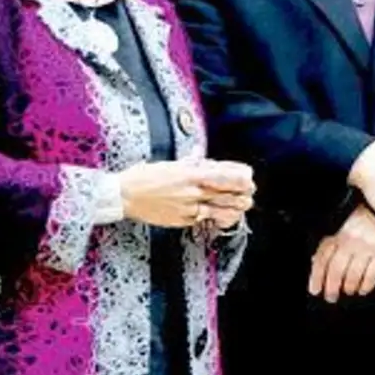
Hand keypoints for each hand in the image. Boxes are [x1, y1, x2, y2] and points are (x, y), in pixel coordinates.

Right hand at [117, 159, 254, 228]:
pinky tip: (224, 217)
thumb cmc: (144, 177)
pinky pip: (205, 219)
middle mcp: (193, 189)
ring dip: (235, 207)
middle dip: (243, 193)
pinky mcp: (183, 219)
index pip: (225, 174)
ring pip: (221, 209)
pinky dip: (216, 217)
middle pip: (228, 192)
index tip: (249, 176)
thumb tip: (199, 155)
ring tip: (243, 205)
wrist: (124, 195)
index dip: (240, 176)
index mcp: (191, 172)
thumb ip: (189, 162)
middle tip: (250, 192)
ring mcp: (189, 206)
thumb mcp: (169, 164)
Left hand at [307, 205, 374, 302]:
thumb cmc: (371, 208)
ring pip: (353, 274)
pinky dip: (366, 285)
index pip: (322, 257)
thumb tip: (316, 258)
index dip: (316, 276)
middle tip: (330, 296)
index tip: (315, 288)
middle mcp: (352, 239)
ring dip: (348, 287)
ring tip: (347, 291)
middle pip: (336, 269)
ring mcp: (369, 247)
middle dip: (331, 287)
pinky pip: (372, 274)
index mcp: (340, 228)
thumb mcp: (346, 215)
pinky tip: (363, 289)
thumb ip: (332, 235)